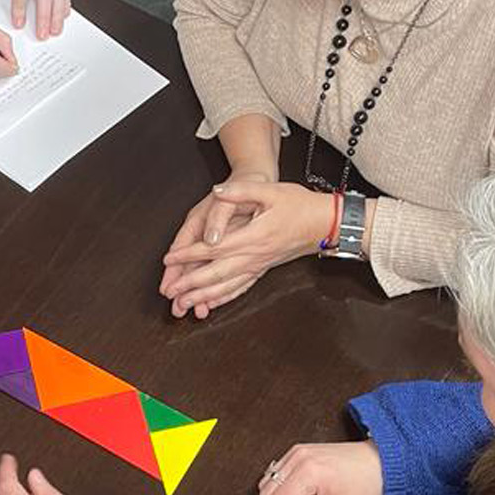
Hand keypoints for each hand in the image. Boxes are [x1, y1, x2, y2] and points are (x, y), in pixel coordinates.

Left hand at [160, 181, 340, 318]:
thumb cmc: (299, 205)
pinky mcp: (264, 268)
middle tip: (169, 292)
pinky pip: (241, 287)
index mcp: (254, 236)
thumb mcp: (271, 190)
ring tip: (184, 304)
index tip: (170, 259)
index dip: (190, 254)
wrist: (325, 223)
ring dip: (204, 296)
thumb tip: (218, 191)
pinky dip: (224, 297)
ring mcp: (259, 265)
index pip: (214, 248)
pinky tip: (211, 304)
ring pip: (227, 285)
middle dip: (190, 284)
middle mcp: (255, 255)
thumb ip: (241, 190)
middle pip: (216, 273)